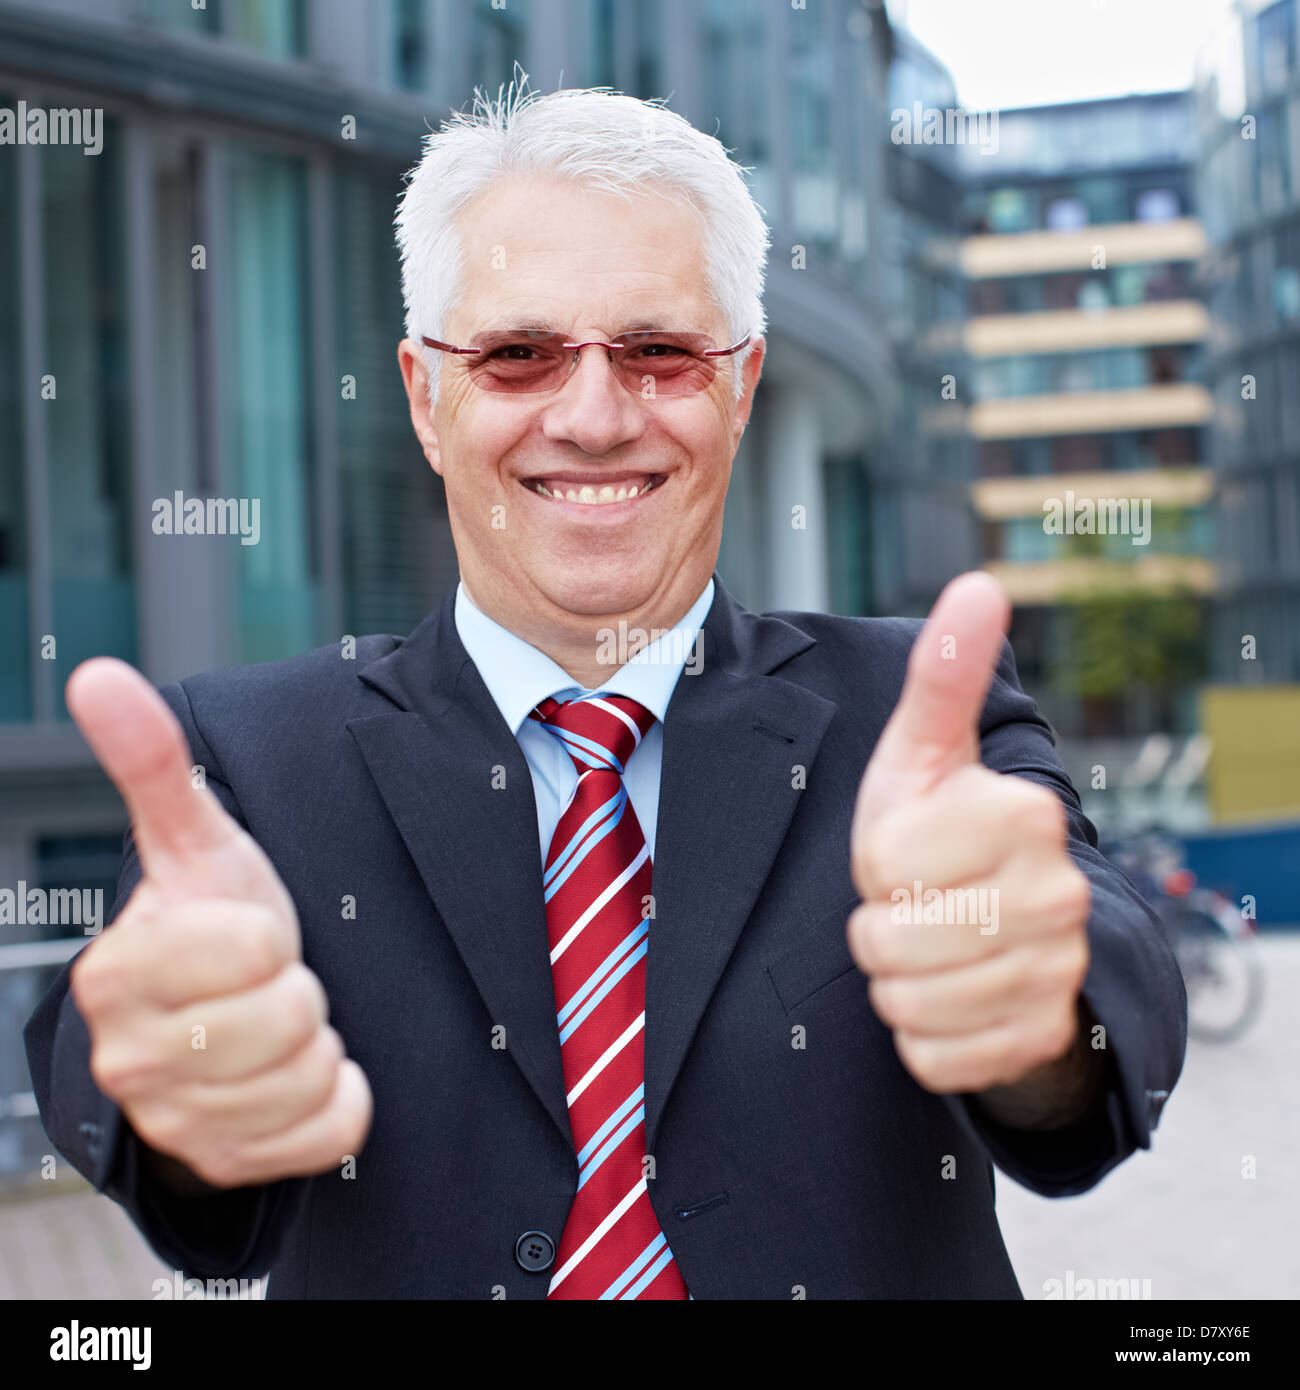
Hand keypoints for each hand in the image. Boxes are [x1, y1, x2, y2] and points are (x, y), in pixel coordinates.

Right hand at [65, 658, 371, 1188]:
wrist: (221, 1015)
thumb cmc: (214, 921)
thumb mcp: (197, 841)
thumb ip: (151, 764)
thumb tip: (97, 674)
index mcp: (116, 975)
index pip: (253, 948)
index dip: (271, 932)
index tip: (247, 933)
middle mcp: (129, 1060)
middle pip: (289, 1015)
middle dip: (299, 987)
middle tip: (269, 981)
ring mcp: (178, 1122)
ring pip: (310, 1074)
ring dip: (319, 1040)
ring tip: (281, 1023)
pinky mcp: (231, 1165)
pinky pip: (332, 1130)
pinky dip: (340, 1098)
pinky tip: (302, 1074)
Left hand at [847, 573, 1092, 1098]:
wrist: (996, 928)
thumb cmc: (940, 830)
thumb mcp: (925, 753)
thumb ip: (942, 678)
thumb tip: (977, 583)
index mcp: (1023, 814)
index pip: (883, 864)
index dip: (873, 862)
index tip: (906, 849)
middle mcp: (1057, 894)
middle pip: (888, 941)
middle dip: (877, 926)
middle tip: (912, 904)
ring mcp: (1057, 971)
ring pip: (905, 1003)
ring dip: (894, 980)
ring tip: (927, 944)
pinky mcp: (1040, 1037)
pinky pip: (932, 1056)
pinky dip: (919, 1034)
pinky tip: (945, 996)